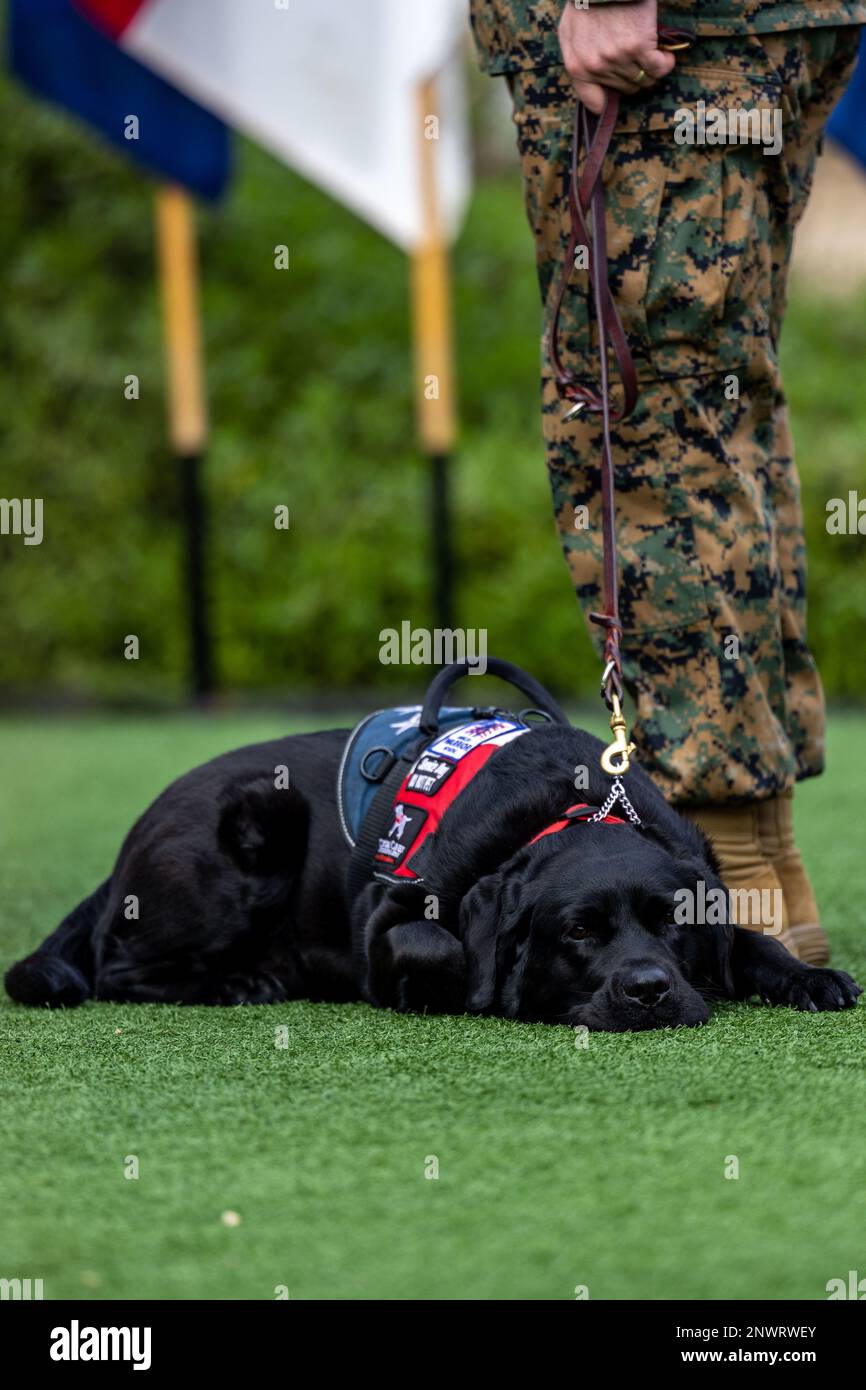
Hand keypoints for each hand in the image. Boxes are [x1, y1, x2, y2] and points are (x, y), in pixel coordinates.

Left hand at [558, 0, 675, 113]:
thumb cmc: (586, 3)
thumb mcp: (568, 34)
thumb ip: (576, 61)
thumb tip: (595, 90)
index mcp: (577, 67)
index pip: (594, 102)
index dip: (609, 101)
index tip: (619, 92)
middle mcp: (597, 67)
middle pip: (625, 88)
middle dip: (634, 77)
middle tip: (638, 62)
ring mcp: (618, 58)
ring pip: (643, 80)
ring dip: (652, 71)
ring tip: (654, 57)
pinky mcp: (638, 46)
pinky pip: (658, 68)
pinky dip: (665, 64)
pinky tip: (666, 56)